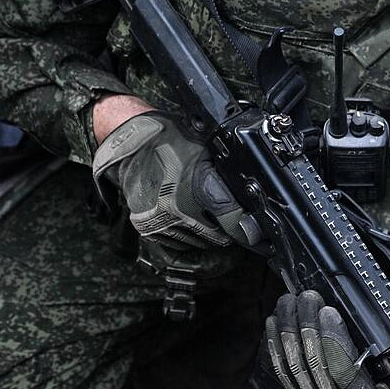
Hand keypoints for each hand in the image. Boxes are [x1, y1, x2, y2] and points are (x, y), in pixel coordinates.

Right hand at [90, 113, 258, 251]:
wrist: (132, 146)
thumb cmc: (170, 143)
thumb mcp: (206, 154)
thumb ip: (226, 178)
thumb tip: (250, 198)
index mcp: (196, 191)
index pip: (232, 222)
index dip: (247, 229)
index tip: (257, 235)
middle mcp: (177, 211)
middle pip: (216, 237)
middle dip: (226, 230)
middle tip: (230, 219)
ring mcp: (160, 223)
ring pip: (197, 243)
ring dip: (206, 235)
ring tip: (207, 216)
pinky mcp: (148, 229)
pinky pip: (177, 245)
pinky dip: (187, 237)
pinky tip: (189, 221)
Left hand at [263, 290, 380, 388]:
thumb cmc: (383, 373)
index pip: (346, 370)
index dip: (335, 339)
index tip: (330, 311)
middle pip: (316, 363)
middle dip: (308, 325)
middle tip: (308, 297)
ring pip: (296, 364)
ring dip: (289, 330)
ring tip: (289, 302)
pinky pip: (282, 370)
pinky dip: (275, 345)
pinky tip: (273, 322)